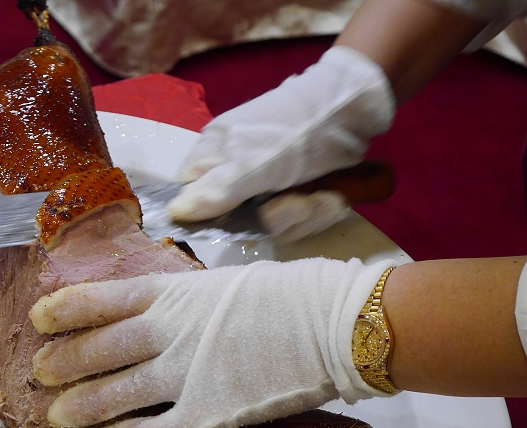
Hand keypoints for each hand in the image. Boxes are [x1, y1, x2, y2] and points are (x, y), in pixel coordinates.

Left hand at [29, 258, 397, 427]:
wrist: (331, 323)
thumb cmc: (288, 295)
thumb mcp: (225, 285)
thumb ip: (187, 302)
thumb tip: (164, 314)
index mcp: (173, 293)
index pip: (102, 299)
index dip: (65, 309)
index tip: (40, 318)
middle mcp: (168, 330)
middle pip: (100, 348)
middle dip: (64, 362)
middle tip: (40, 372)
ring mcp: (185, 372)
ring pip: (117, 392)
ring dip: (83, 405)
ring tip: (57, 414)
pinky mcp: (208, 410)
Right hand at [167, 46, 393, 237]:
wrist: (353, 106)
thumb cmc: (296, 132)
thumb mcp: (252, 166)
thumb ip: (214, 193)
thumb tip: (173, 214)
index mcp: (212, 156)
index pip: (193, 200)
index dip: (217, 217)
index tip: (244, 218)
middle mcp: (235, 168)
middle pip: (240, 219)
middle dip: (277, 218)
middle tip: (299, 202)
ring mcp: (266, 177)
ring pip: (274, 221)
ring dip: (305, 215)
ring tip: (324, 195)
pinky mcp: (295, 183)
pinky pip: (298, 214)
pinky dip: (318, 208)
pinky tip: (332, 194)